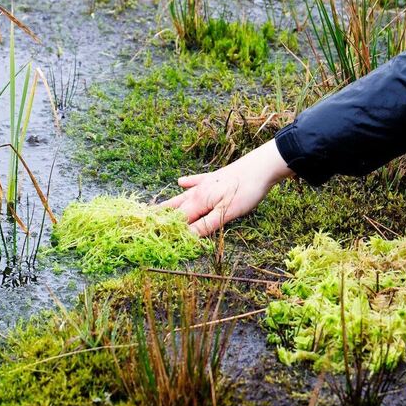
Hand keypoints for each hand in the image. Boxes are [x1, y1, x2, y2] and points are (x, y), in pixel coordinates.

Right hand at [160, 140, 294, 235]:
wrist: (261, 166)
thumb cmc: (245, 190)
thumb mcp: (226, 212)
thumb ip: (206, 225)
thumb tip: (186, 237)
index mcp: (199, 201)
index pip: (178, 220)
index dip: (166, 230)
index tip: (151, 238)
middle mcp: (198, 191)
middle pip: (175, 207)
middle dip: (160, 217)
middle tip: (143, 223)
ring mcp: (206, 183)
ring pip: (182, 196)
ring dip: (169, 203)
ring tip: (153, 207)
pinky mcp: (215, 177)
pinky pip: (196, 181)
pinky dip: (187, 182)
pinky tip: (180, 181)